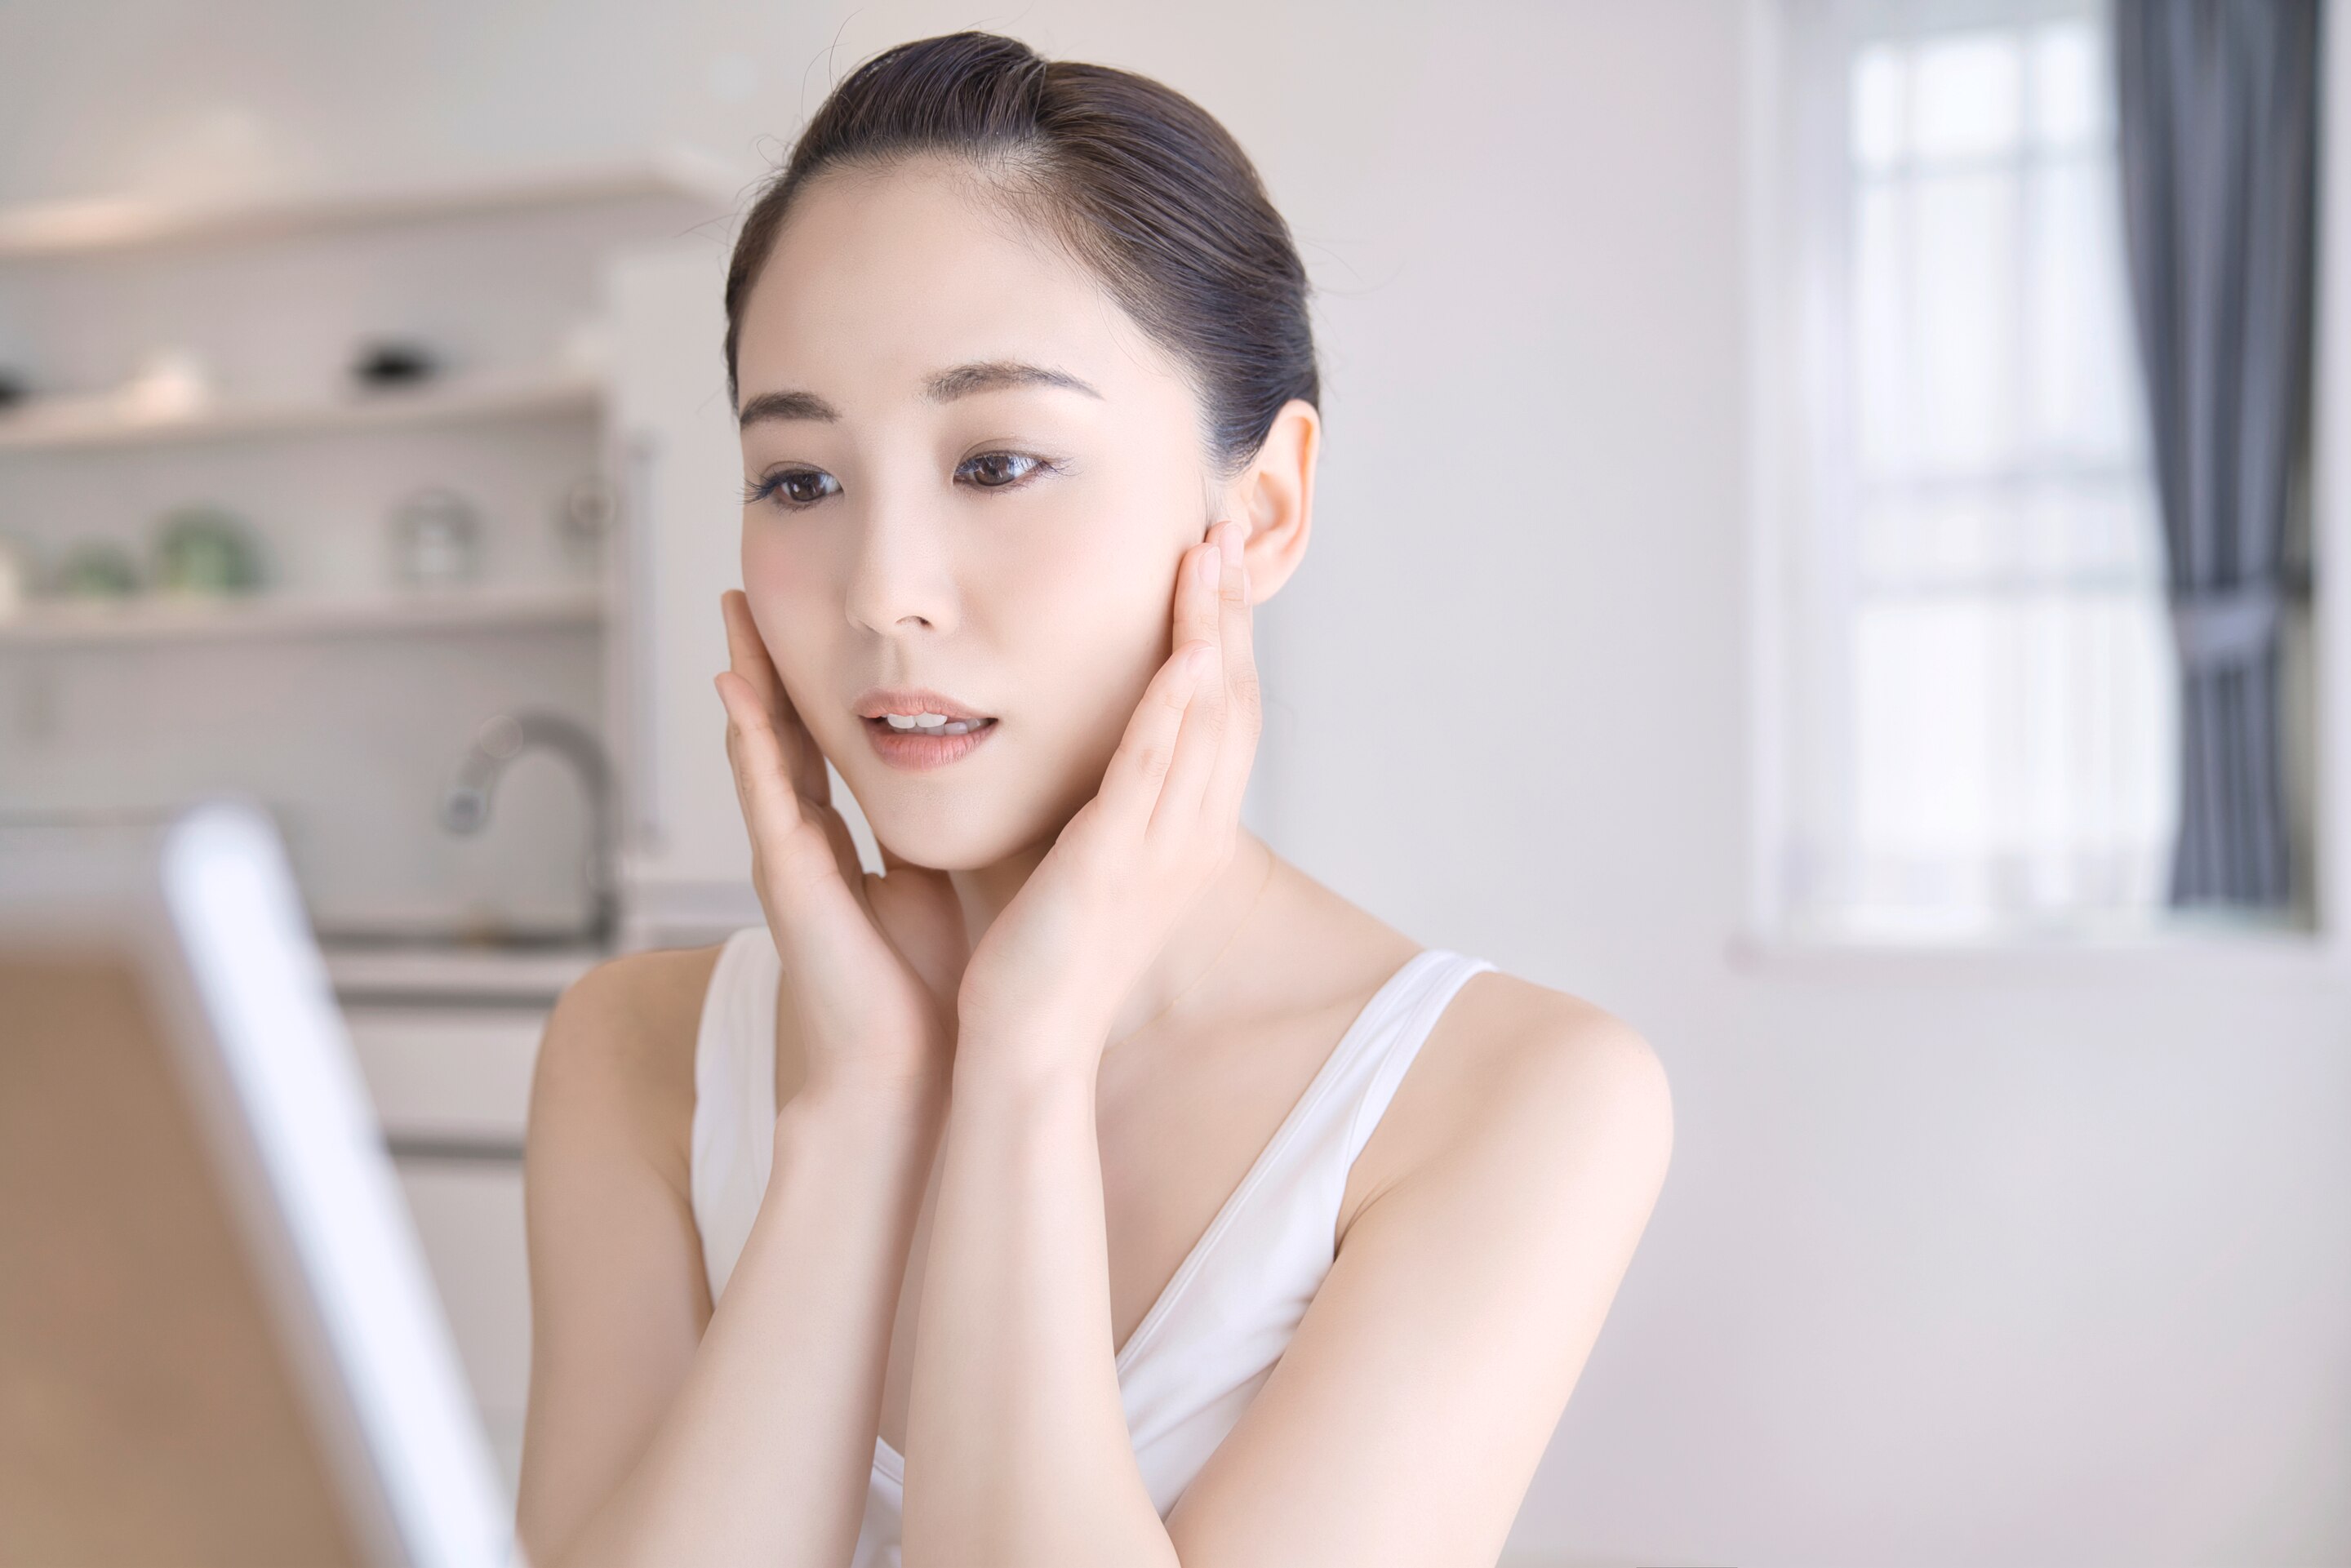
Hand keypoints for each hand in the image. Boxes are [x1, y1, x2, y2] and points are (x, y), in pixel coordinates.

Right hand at [712, 589, 968, 1097]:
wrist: (917, 1070)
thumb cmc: (935, 990)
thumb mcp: (946, 883)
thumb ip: (948, 831)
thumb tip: (995, 777)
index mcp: (847, 845)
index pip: (824, 743)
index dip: (815, 681)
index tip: (811, 617)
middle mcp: (810, 843)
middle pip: (781, 730)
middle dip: (767, 658)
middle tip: (750, 584)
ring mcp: (790, 858)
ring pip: (761, 747)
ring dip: (746, 676)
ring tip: (734, 608)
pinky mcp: (789, 878)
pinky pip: (764, 793)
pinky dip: (748, 740)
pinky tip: (737, 690)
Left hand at [953, 518, 1262, 1072]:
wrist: (1029, 1045)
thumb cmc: (1045, 961)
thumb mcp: (1089, 863)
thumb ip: (1101, 804)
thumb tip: (1090, 748)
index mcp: (1186, 834)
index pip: (1223, 713)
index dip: (1226, 632)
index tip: (1214, 561)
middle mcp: (1190, 835)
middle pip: (1231, 700)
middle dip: (1229, 609)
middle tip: (1224, 525)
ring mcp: (1162, 848)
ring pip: (1204, 720)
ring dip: (1210, 631)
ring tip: (1209, 554)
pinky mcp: (1118, 861)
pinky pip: (1156, 769)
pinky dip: (1175, 705)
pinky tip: (1186, 649)